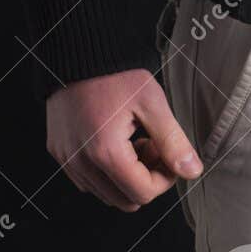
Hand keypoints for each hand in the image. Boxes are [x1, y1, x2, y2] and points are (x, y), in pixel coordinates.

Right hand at [46, 68, 202, 210]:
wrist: (80, 51)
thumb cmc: (116, 73)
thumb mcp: (152, 103)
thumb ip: (173, 141)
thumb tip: (192, 171)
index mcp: (105, 152)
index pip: (142, 194)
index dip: (163, 179)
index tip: (168, 155)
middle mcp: (80, 162)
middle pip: (124, 200)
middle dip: (145, 179)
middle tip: (152, 146)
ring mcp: (66, 159)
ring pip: (104, 193)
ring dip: (125, 176)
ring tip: (133, 139)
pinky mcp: (58, 152)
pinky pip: (85, 179)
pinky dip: (104, 170)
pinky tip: (114, 140)